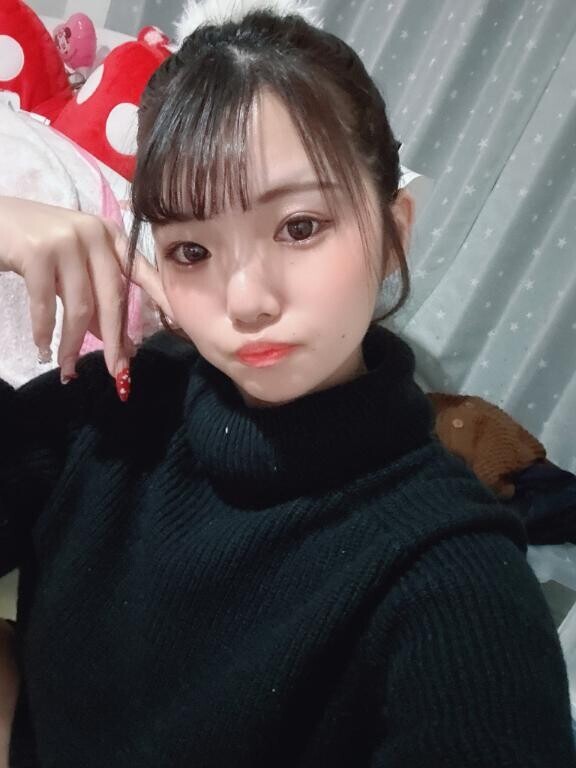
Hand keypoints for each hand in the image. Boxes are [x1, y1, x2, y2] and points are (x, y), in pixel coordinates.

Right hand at [0, 196, 171, 379]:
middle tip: (118, 371)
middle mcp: (93, 233)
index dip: (159, 297)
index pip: (139, 270)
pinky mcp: (37, 252)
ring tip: (67, 366)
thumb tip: (121, 344)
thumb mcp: (71, 269)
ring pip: (80, 306)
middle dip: (115, 339)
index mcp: (108, 234)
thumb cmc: (33, 247)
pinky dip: (45, 331)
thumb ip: (94, 298)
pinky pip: (46, 305)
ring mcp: (65, 240)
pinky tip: (43, 348)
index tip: (177, 321)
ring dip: (73, 343)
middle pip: (112, 297)